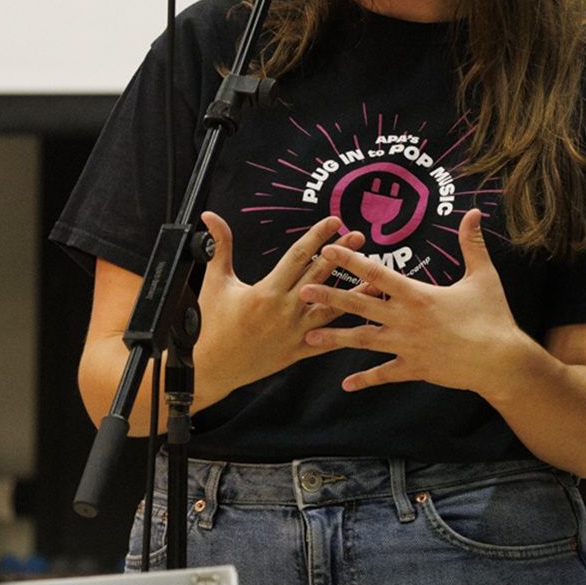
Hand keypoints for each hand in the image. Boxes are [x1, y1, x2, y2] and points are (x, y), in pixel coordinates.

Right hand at [193, 211, 366, 400]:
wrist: (212, 366)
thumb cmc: (212, 324)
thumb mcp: (216, 281)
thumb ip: (221, 246)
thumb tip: (210, 217)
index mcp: (267, 291)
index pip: (299, 256)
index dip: (318, 236)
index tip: (334, 221)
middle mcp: (285, 310)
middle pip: (320, 275)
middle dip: (342, 253)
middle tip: (359, 235)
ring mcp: (295, 332)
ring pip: (332, 308)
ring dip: (354, 290)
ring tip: (375, 276)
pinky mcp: (298, 351)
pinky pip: (329, 339)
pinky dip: (348, 329)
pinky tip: (364, 317)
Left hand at [297, 208, 528, 393]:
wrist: (501, 361)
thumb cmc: (493, 316)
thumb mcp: (484, 276)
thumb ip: (472, 243)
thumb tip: (472, 212)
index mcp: (417, 294)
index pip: (376, 273)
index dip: (350, 260)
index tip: (327, 250)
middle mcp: (405, 319)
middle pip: (360, 306)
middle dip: (330, 298)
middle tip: (303, 292)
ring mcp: (406, 346)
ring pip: (363, 341)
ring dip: (334, 339)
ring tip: (307, 338)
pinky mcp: (414, 369)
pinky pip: (384, 374)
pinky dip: (365, 379)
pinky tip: (346, 384)